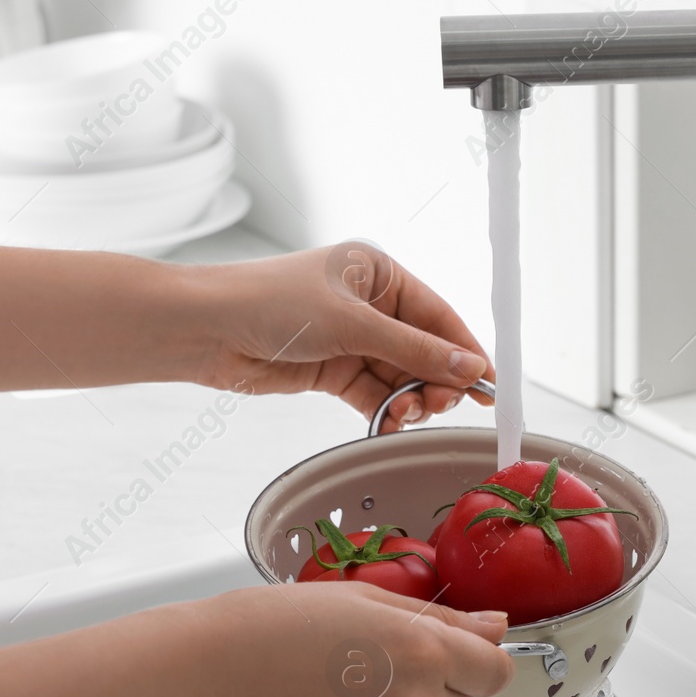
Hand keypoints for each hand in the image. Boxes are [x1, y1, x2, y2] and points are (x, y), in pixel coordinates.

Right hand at [0, 582, 512, 696]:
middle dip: (437, 678)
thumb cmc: (270, 625)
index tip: (454, 646)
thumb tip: (496, 627)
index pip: (497, 670)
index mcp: (422, 648)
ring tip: (345, 683)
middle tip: (375, 656)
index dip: (479, 657)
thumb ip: (440, 618)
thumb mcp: (362, 600)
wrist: (202, 678)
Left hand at [188, 242, 493, 432]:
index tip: (489, 385)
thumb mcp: (352, 324)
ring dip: (410, 401)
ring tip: (406, 415)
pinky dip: (385, 412)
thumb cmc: (271, 303)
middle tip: (438, 406)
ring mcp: (351, 339)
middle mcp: (369, 305)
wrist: (206, 330)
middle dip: (436, 381)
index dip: (465, 351)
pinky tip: (388, 423)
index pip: (438, 315)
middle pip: (424, 350)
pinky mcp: (333, 371)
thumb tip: (470, 369)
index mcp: (378, 273)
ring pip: (401, 378)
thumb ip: (415, 351)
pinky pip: (375, 395)